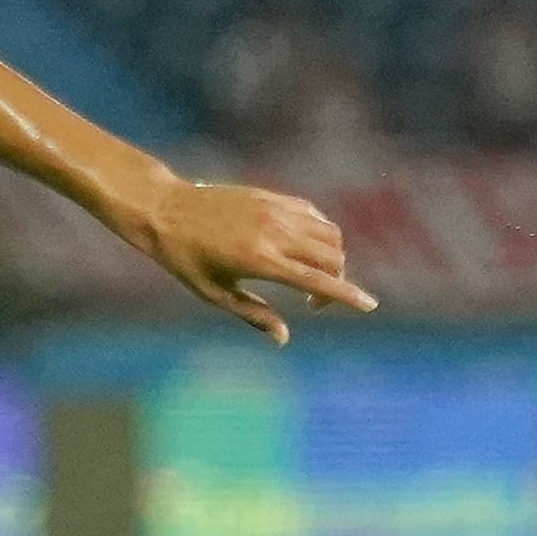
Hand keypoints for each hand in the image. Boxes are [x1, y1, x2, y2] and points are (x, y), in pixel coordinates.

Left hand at [140, 176, 375, 342]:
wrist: (167, 210)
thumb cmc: (185, 258)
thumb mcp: (214, 293)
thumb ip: (253, 314)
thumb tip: (283, 338)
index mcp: (260, 261)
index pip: (317, 280)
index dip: (347, 295)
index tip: (369, 306)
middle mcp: (275, 232)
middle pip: (333, 257)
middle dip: (336, 282)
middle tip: (313, 302)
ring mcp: (276, 211)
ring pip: (329, 234)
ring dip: (332, 258)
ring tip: (309, 275)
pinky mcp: (273, 197)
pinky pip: (314, 215)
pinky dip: (320, 233)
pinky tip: (304, 248)